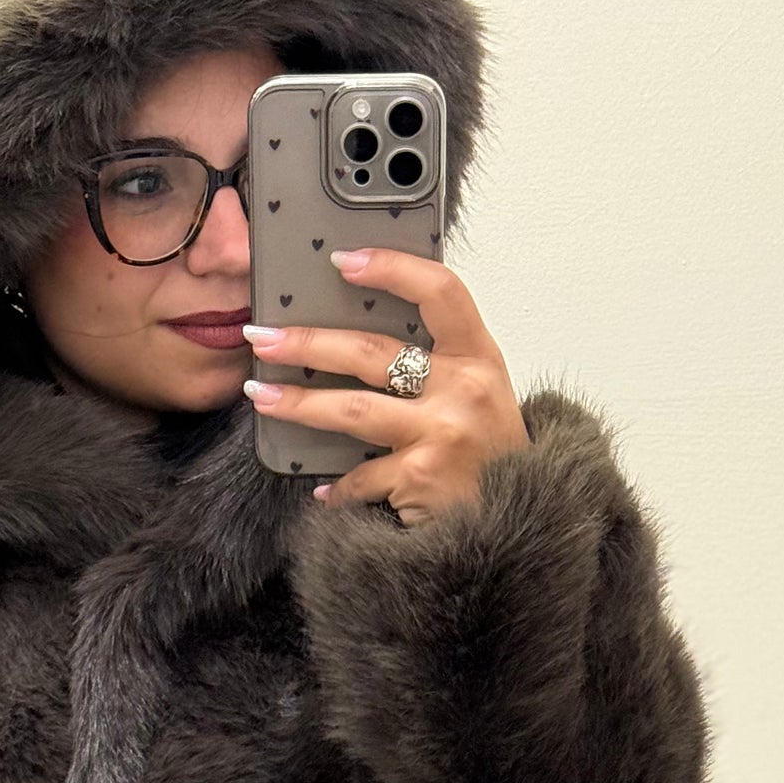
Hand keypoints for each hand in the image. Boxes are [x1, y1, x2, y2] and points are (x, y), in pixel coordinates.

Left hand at [243, 247, 527, 522]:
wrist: (521, 523)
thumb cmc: (491, 454)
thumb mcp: (482, 393)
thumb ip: (440, 362)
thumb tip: (359, 335)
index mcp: (480, 356)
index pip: (440, 291)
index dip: (392, 268)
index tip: (343, 259)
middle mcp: (464, 389)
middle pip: (371, 353)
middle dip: (308, 343)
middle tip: (262, 337)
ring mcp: (442, 435)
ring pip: (352, 410)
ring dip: (299, 404)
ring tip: (262, 395)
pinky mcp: (420, 479)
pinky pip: (361, 477)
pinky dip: (339, 487)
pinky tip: (324, 490)